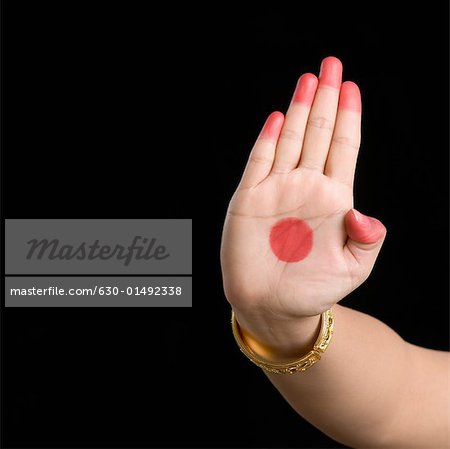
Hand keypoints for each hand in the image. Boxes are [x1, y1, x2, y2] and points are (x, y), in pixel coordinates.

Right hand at [221, 57, 385, 352]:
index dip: (348, 117)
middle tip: (331, 66)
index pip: (343, 148)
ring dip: (299, 109)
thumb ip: (367, 239)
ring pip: (290, 140)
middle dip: (326, 99)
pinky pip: (259, 162)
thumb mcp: (352, 270)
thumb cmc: (313, 290)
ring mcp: (277, 191)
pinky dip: (268, 140)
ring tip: (309, 80)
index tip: (352, 88)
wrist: (273, 305)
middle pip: (318, 134)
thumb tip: (365, 213)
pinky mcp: (249, 200)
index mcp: (333, 201)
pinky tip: (278, 118)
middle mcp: (305, 188)